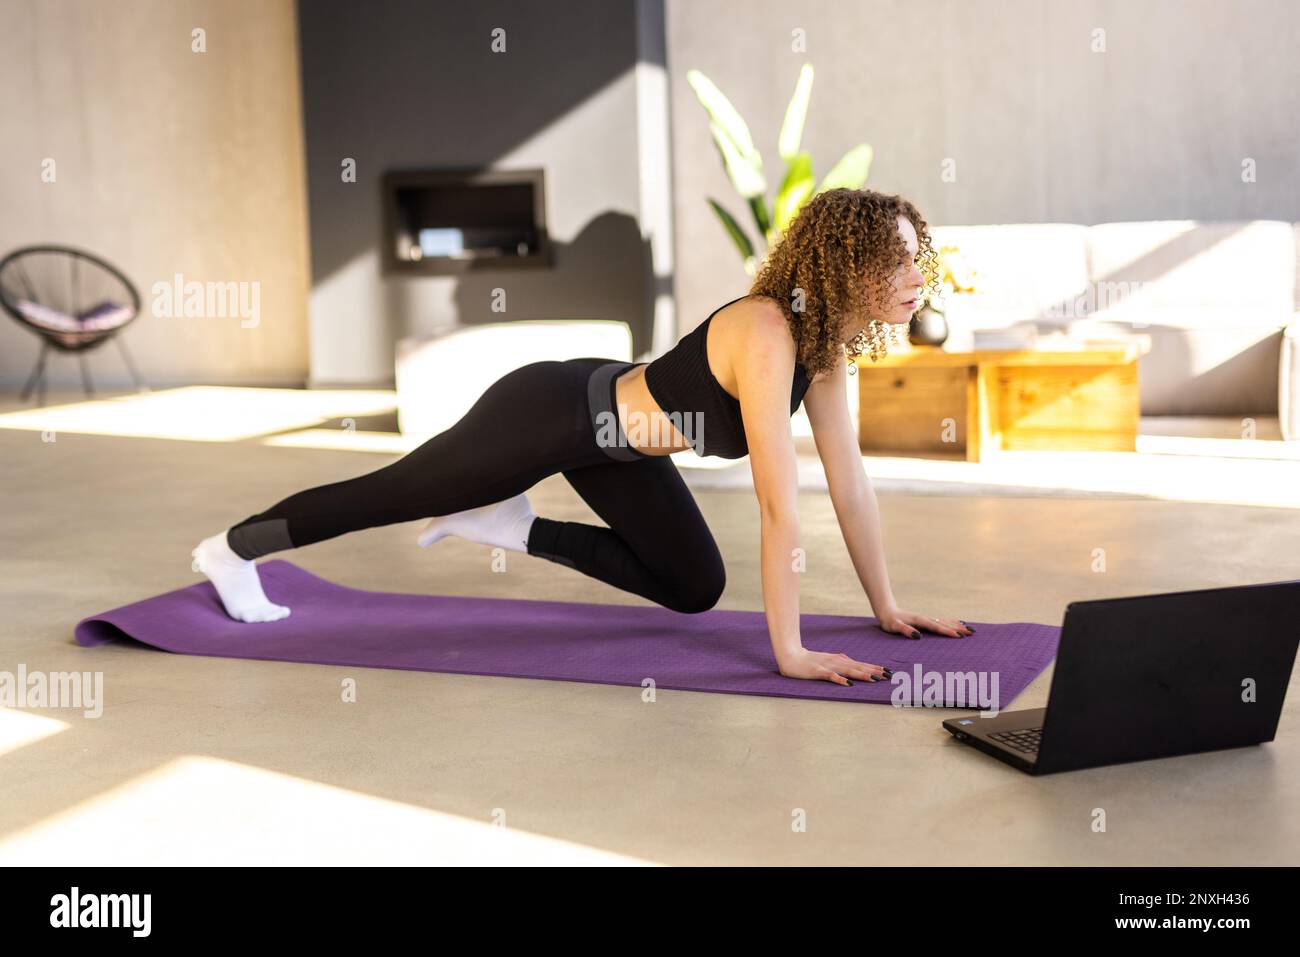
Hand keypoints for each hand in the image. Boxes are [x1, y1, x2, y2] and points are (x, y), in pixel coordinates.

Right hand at [777, 647, 891, 685]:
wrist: (791, 656)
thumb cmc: (810, 660)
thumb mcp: (829, 660)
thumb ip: (841, 662)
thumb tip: (853, 662)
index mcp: (840, 660)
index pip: (861, 664)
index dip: (875, 668)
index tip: (889, 672)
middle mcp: (837, 662)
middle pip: (858, 667)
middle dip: (874, 671)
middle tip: (888, 676)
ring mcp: (828, 666)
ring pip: (848, 671)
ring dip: (861, 675)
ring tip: (874, 679)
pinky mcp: (818, 671)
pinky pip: (831, 676)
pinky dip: (840, 680)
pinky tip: (848, 684)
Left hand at [879, 608, 973, 639]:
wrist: (887, 611)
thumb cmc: (890, 622)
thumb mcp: (895, 627)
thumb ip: (906, 631)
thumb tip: (918, 636)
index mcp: (920, 621)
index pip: (936, 627)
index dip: (948, 631)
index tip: (960, 636)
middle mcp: (926, 618)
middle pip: (945, 623)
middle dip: (958, 628)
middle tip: (972, 632)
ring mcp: (927, 618)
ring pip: (945, 621)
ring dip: (957, 625)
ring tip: (970, 629)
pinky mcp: (926, 620)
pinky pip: (942, 621)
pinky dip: (951, 622)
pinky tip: (957, 624)